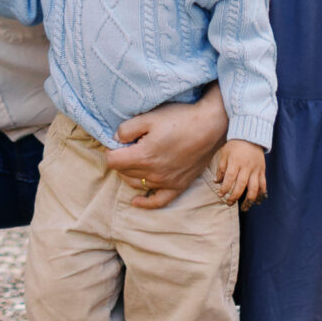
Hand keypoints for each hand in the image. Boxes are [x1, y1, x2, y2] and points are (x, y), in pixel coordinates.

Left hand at [104, 85, 228, 208]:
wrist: (210, 126)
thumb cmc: (180, 118)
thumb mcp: (149, 117)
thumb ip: (126, 129)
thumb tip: (115, 140)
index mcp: (143, 156)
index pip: (113, 161)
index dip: (111, 150)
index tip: (117, 142)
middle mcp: (153, 173)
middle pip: (124, 172)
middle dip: (120, 160)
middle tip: (125, 147)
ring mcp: (166, 182)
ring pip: (137, 184)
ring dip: (129, 174)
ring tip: (130, 162)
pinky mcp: (178, 186)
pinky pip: (158, 201)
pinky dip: (145, 203)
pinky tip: (136, 201)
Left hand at [210, 139, 267, 208]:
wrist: (251, 136)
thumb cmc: (235, 145)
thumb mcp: (225, 153)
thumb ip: (221, 168)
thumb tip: (216, 182)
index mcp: (236, 162)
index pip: (230, 178)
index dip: (225, 188)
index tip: (220, 195)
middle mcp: (246, 167)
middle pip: (241, 185)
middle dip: (234, 197)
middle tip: (229, 203)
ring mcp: (256, 170)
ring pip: (254, 188)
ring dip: (249, 200)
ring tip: (244, 208)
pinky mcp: (262, 171)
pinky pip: (263, 185)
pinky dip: (261, 194)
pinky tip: (257, 201)